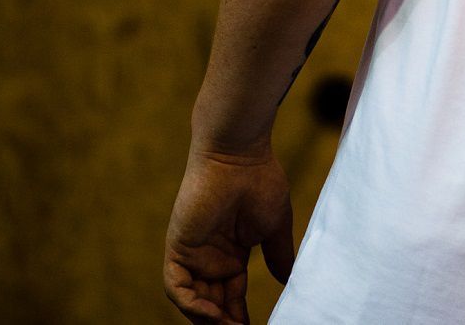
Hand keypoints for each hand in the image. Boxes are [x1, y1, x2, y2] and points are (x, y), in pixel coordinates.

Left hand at [164, 146, 294, 324]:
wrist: (240, 156)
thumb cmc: (260, 182)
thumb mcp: (275, 227)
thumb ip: (278, 256)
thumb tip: (288, 281)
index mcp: (232, 254)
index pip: (232, 295)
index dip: (239, 315)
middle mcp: (210, 257)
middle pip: (212, 302)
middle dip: (224, 322)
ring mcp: (193, 253)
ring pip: (192, 299)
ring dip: (207, 318)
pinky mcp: (178, 246)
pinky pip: (176, 286)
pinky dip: (190, 303)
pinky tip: (211, 313)